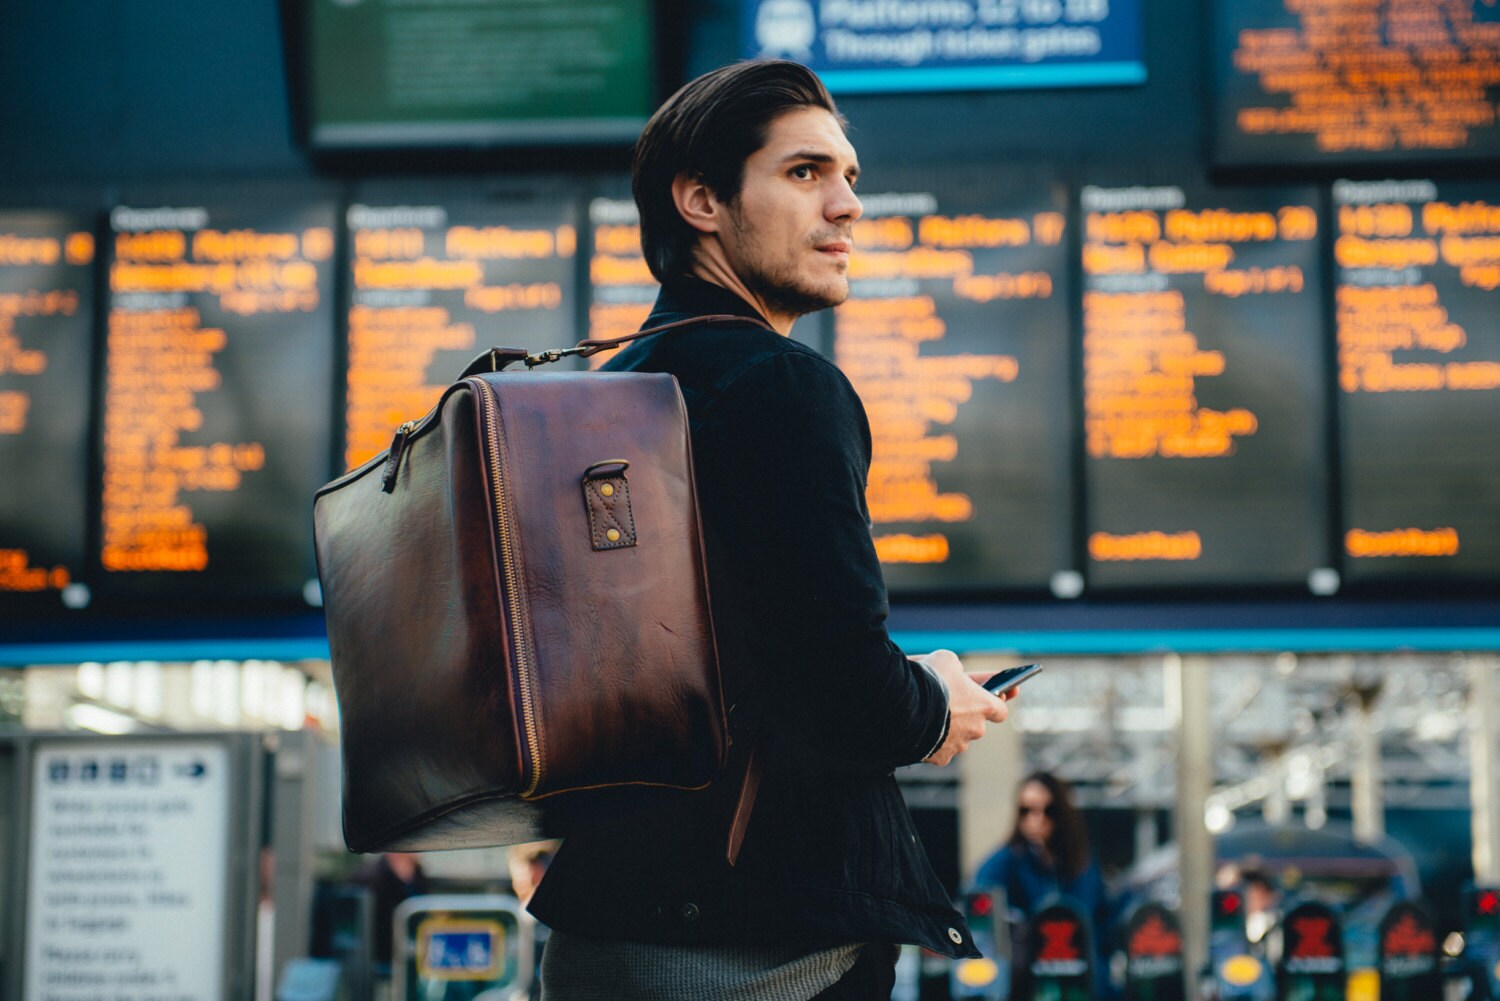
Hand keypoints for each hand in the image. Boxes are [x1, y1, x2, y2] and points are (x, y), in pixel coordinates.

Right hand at [914, 650, 1008, 766]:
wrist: (905, 706)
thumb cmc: (930, 680)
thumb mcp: (946, 660)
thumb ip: (956, 668)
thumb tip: (955, 672)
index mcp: (984, 706)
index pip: (1000, 710)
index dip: (993, 704)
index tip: (988, 700)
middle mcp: (976, 729)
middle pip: (976, 725)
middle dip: (964, 717)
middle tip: (947, 705)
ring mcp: (959, 745)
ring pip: (958, 738)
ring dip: (949, 729)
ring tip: (929, 717)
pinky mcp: (941, 757)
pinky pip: (940, 750)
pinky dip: (933, 742)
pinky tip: (921, 731)